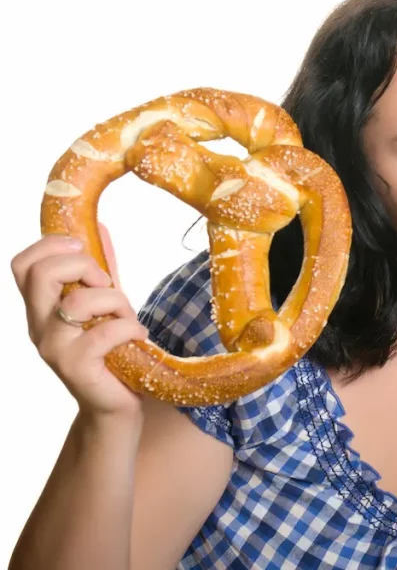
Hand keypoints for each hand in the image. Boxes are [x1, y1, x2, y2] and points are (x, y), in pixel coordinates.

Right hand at [11, 224, 148, 417]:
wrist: (117, 405)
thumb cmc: (111, 352)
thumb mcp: (105, 304)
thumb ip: (100, 271)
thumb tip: (100, 227)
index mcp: (41, 308)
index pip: (22, 264)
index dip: (51, 246)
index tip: (84, 248)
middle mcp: (38, 326)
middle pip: (39, 274)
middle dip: (81, 265)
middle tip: (106, 283)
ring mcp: (54, 348)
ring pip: (76, 302)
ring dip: (114, 300)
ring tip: (127, 315)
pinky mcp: (75, 367)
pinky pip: (104, 332)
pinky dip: (129, 327)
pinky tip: (138, 336)